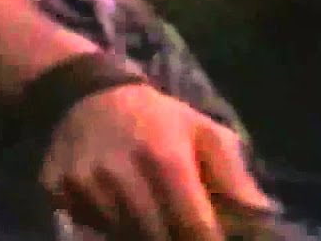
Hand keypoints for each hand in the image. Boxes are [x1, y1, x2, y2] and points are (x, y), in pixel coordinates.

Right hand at [39, 83, 279, 240]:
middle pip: (157, 238)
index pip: (193, 225)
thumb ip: (233, 175)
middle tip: (186, 230)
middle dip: (177, 239)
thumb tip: (263, 213)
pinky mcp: (57, 194)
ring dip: (142, 233)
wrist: (87, 95)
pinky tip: (119, 207)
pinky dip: (108, 227)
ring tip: (155, 214)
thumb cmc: (158, 118)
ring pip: (123, 237)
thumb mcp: (204, 132)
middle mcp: (122, 177)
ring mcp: (85, 187)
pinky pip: (90, 229)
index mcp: (166, 159)